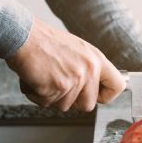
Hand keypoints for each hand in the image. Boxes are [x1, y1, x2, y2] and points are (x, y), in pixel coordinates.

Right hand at [6, 17, 125, 111]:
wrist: (24, 36)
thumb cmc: (45, 42)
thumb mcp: (77, 50)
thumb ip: (87, 68)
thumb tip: (92, 87)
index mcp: (96, 59)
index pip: (117, 85)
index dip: (106, 96)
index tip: (96, 96)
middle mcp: (89, 69)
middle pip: (88, 105)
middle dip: (71, 101)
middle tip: (58, 85)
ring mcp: (74, 79)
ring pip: (65, 107)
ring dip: (50, 97)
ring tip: (44, 77)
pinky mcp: (58, 86)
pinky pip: (47, 104)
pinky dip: (37, 95)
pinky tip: (35, 79)